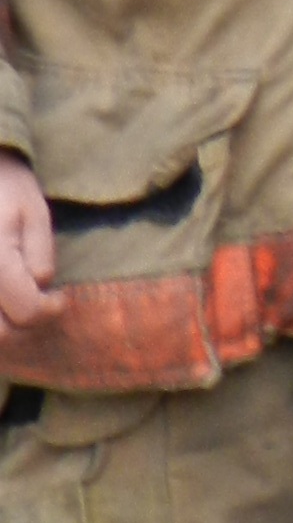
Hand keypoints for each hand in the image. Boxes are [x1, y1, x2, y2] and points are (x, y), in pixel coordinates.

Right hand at [0, 152, 56, 332]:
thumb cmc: (5, 188)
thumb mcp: (35, 215)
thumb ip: (40, 257)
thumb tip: (40, 289)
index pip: (27, 312)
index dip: (50, 310)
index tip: (58, 297)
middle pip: (1, 334)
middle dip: (26, 325)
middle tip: (38, 303)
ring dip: (5, 327)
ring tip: (17, 302)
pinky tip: (4, 302)